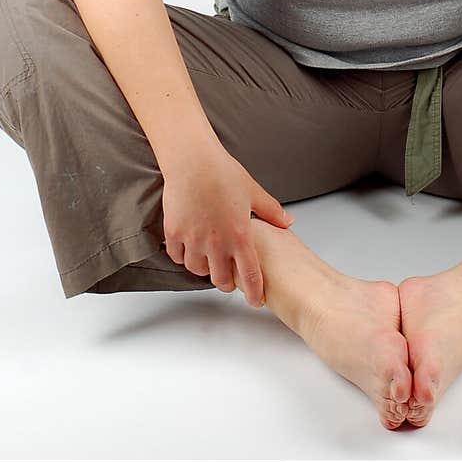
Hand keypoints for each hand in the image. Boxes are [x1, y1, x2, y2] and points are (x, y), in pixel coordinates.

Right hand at [161, 138, 292, 307]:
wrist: (192, 160)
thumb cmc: (224, 172)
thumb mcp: (253, 191)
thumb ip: (271, 212)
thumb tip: (288, 223)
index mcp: (239, 235)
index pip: (250, 274)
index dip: (255, 292)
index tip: (256, 301)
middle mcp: (215, 243)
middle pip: (221, 280)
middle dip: (228, 284)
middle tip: (231, 281)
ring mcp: (193, 240)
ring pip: (198, 270)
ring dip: (205, 270)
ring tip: (210, 262)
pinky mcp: (174, 233)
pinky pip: (178, 256)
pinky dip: (184, 257)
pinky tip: (190, 250)